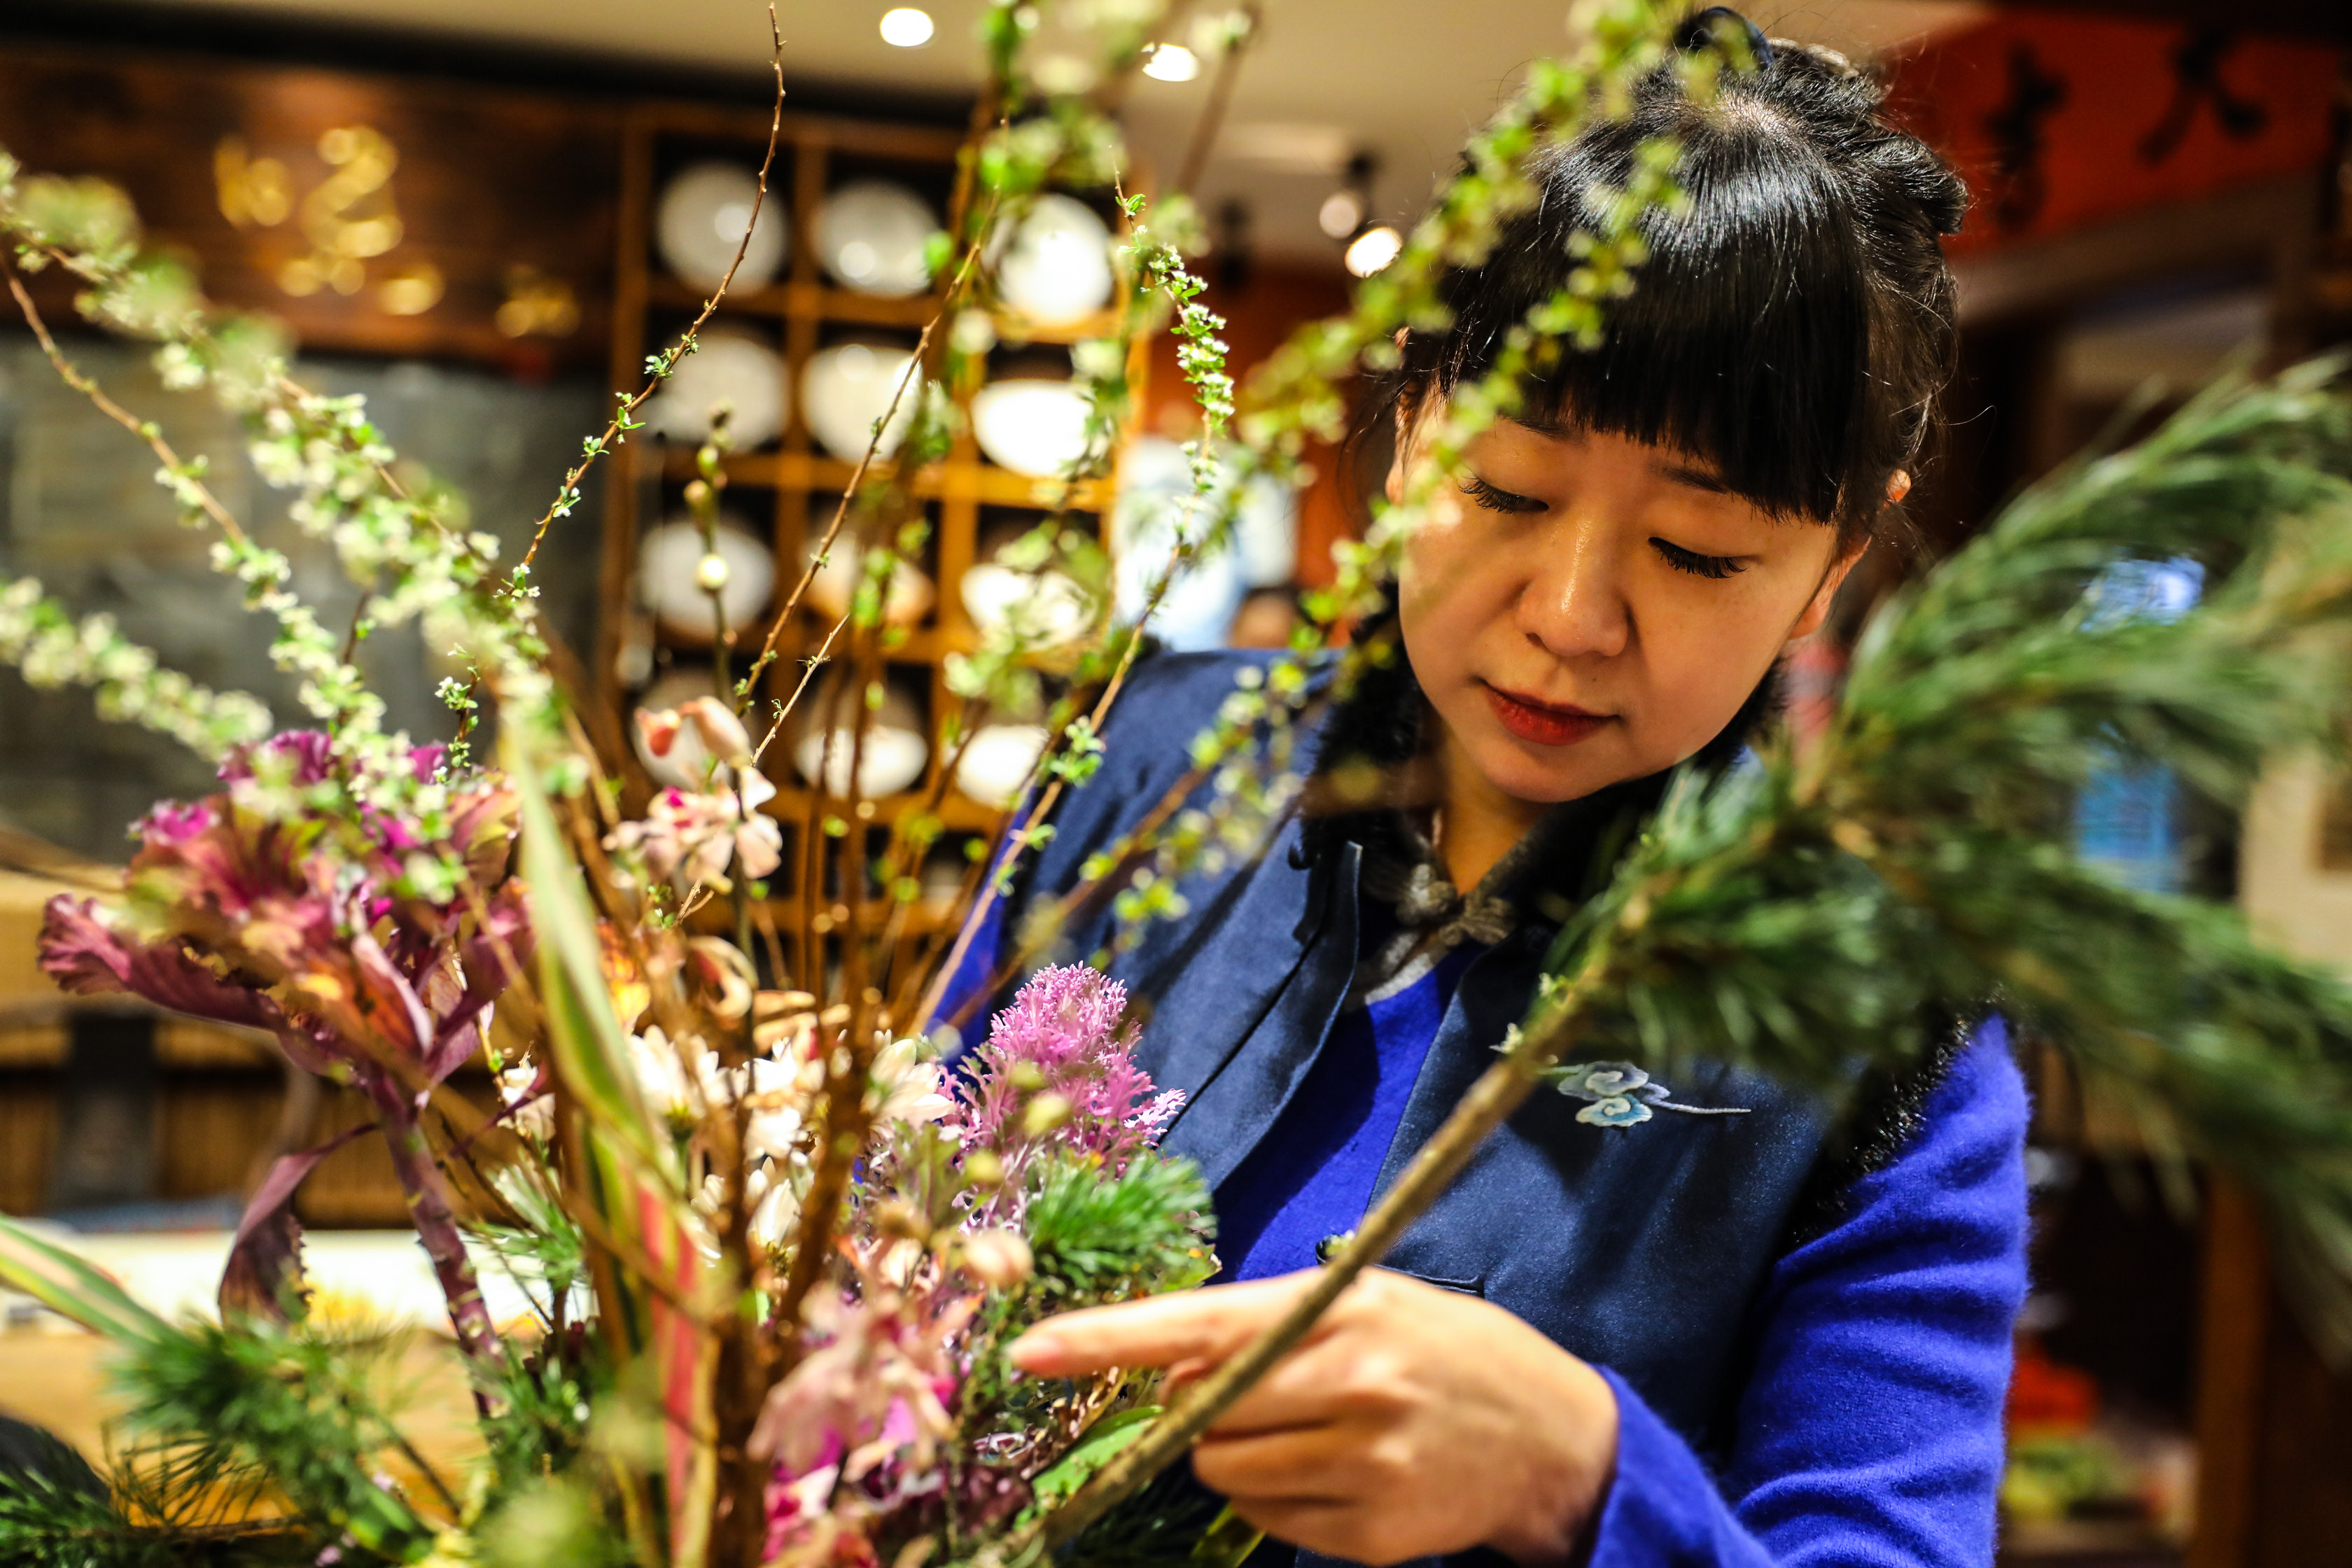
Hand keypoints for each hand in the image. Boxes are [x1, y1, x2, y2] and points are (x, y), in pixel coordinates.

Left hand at [1007, 1269, 1618, 1566]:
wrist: (1549, 1436)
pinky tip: (1336, 1471)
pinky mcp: (1371, 1535)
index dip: (1104, 1340)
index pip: (1196, 1323)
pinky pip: (1270, 1523)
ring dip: (1235, 1454)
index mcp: (1340, 1311)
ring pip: (1223, 1472)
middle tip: (1250, 1394)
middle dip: (1195, 1408)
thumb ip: (1266, 1324)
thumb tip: (1164, 1368)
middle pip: (1198, 1412)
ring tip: (1308, 1429)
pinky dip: (1278, 1500)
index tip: (1029, 1349)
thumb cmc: (1442, 1348)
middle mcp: (1348, 1386)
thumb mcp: (1366, 1300)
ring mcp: (1362, 1466)